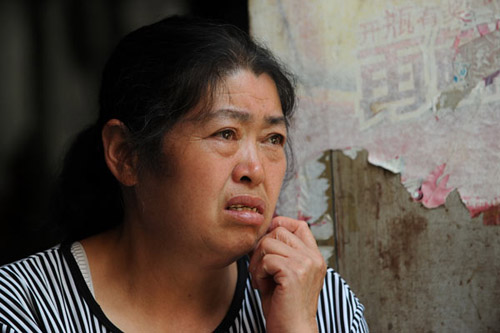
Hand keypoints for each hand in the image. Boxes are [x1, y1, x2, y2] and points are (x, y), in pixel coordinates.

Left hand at [248, 216, 326, 331]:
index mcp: (315, 257)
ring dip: (258, 261)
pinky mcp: (293, 273)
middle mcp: (313, 258)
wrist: (292, 331)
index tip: (265, 239)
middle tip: (260, 270)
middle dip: (262, 247)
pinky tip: (262, 287)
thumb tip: (262, 232)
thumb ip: (281, 253)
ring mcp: (305, 264)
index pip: (300, 225)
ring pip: (268, 243)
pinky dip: (258, 273)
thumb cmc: (284, 306)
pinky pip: (266, 260)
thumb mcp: (286, 274)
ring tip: (261, 279)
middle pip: (279, 231)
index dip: (280, 224)